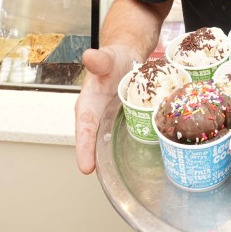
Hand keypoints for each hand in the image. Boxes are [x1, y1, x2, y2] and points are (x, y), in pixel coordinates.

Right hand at [74, 45, 135, 173]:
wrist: (127, 57)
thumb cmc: (113, 59)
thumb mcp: (107, 57)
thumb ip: (100, 60)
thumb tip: (89, 56)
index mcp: (89, 103)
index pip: (85, 127)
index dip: (84, 147)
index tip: (85, 167)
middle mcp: (99, 116)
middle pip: (95, 140)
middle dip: (96, 158)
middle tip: (101, 176)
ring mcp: (113, 121)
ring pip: (111, 141)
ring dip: (114, 156)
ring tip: (122, 174)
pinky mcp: (127, 121)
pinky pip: (129, 134)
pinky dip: (135, 145)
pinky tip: (146, 155)